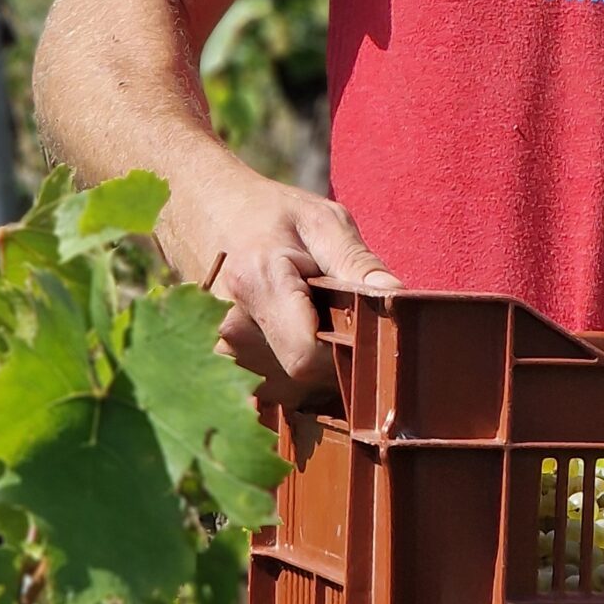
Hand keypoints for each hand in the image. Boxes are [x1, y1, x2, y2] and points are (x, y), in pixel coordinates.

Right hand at [163, 164, 400, 407]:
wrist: (204, 212)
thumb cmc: (271, 215)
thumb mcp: (323, 222)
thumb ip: (359, 264)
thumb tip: (399, 299)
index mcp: (257, 283)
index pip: (310, 358)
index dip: (346, 352)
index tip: (364, 328)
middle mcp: (229, 328)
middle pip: (302, 378)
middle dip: (334, 356)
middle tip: (336, 312)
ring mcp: (216, 352)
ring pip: (288, 390)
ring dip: (312, 366)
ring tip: (309, 318)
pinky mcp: (216, 366)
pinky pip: (270, 391)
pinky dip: (290, 375)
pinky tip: (292, 337)